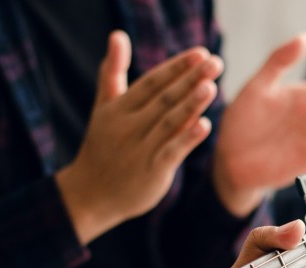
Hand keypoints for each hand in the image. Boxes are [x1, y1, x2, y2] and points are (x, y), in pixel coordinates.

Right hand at [56, 31, 222, 244]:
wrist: (90, 194)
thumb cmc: (102, 145)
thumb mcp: (104, 106)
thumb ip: (113, 71)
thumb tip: (118, 34)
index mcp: (119, 108)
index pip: (152, 83)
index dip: (176, 67)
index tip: (200, 53)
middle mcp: (128, 126)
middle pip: (164, 99)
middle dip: (190, 79)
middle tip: (215, 62)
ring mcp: (140, 149)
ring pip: (169, 123)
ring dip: (190, 105)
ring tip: (211, 87)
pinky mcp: (152, 171)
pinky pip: (171, 152)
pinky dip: (187, 139)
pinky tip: (205, 125)